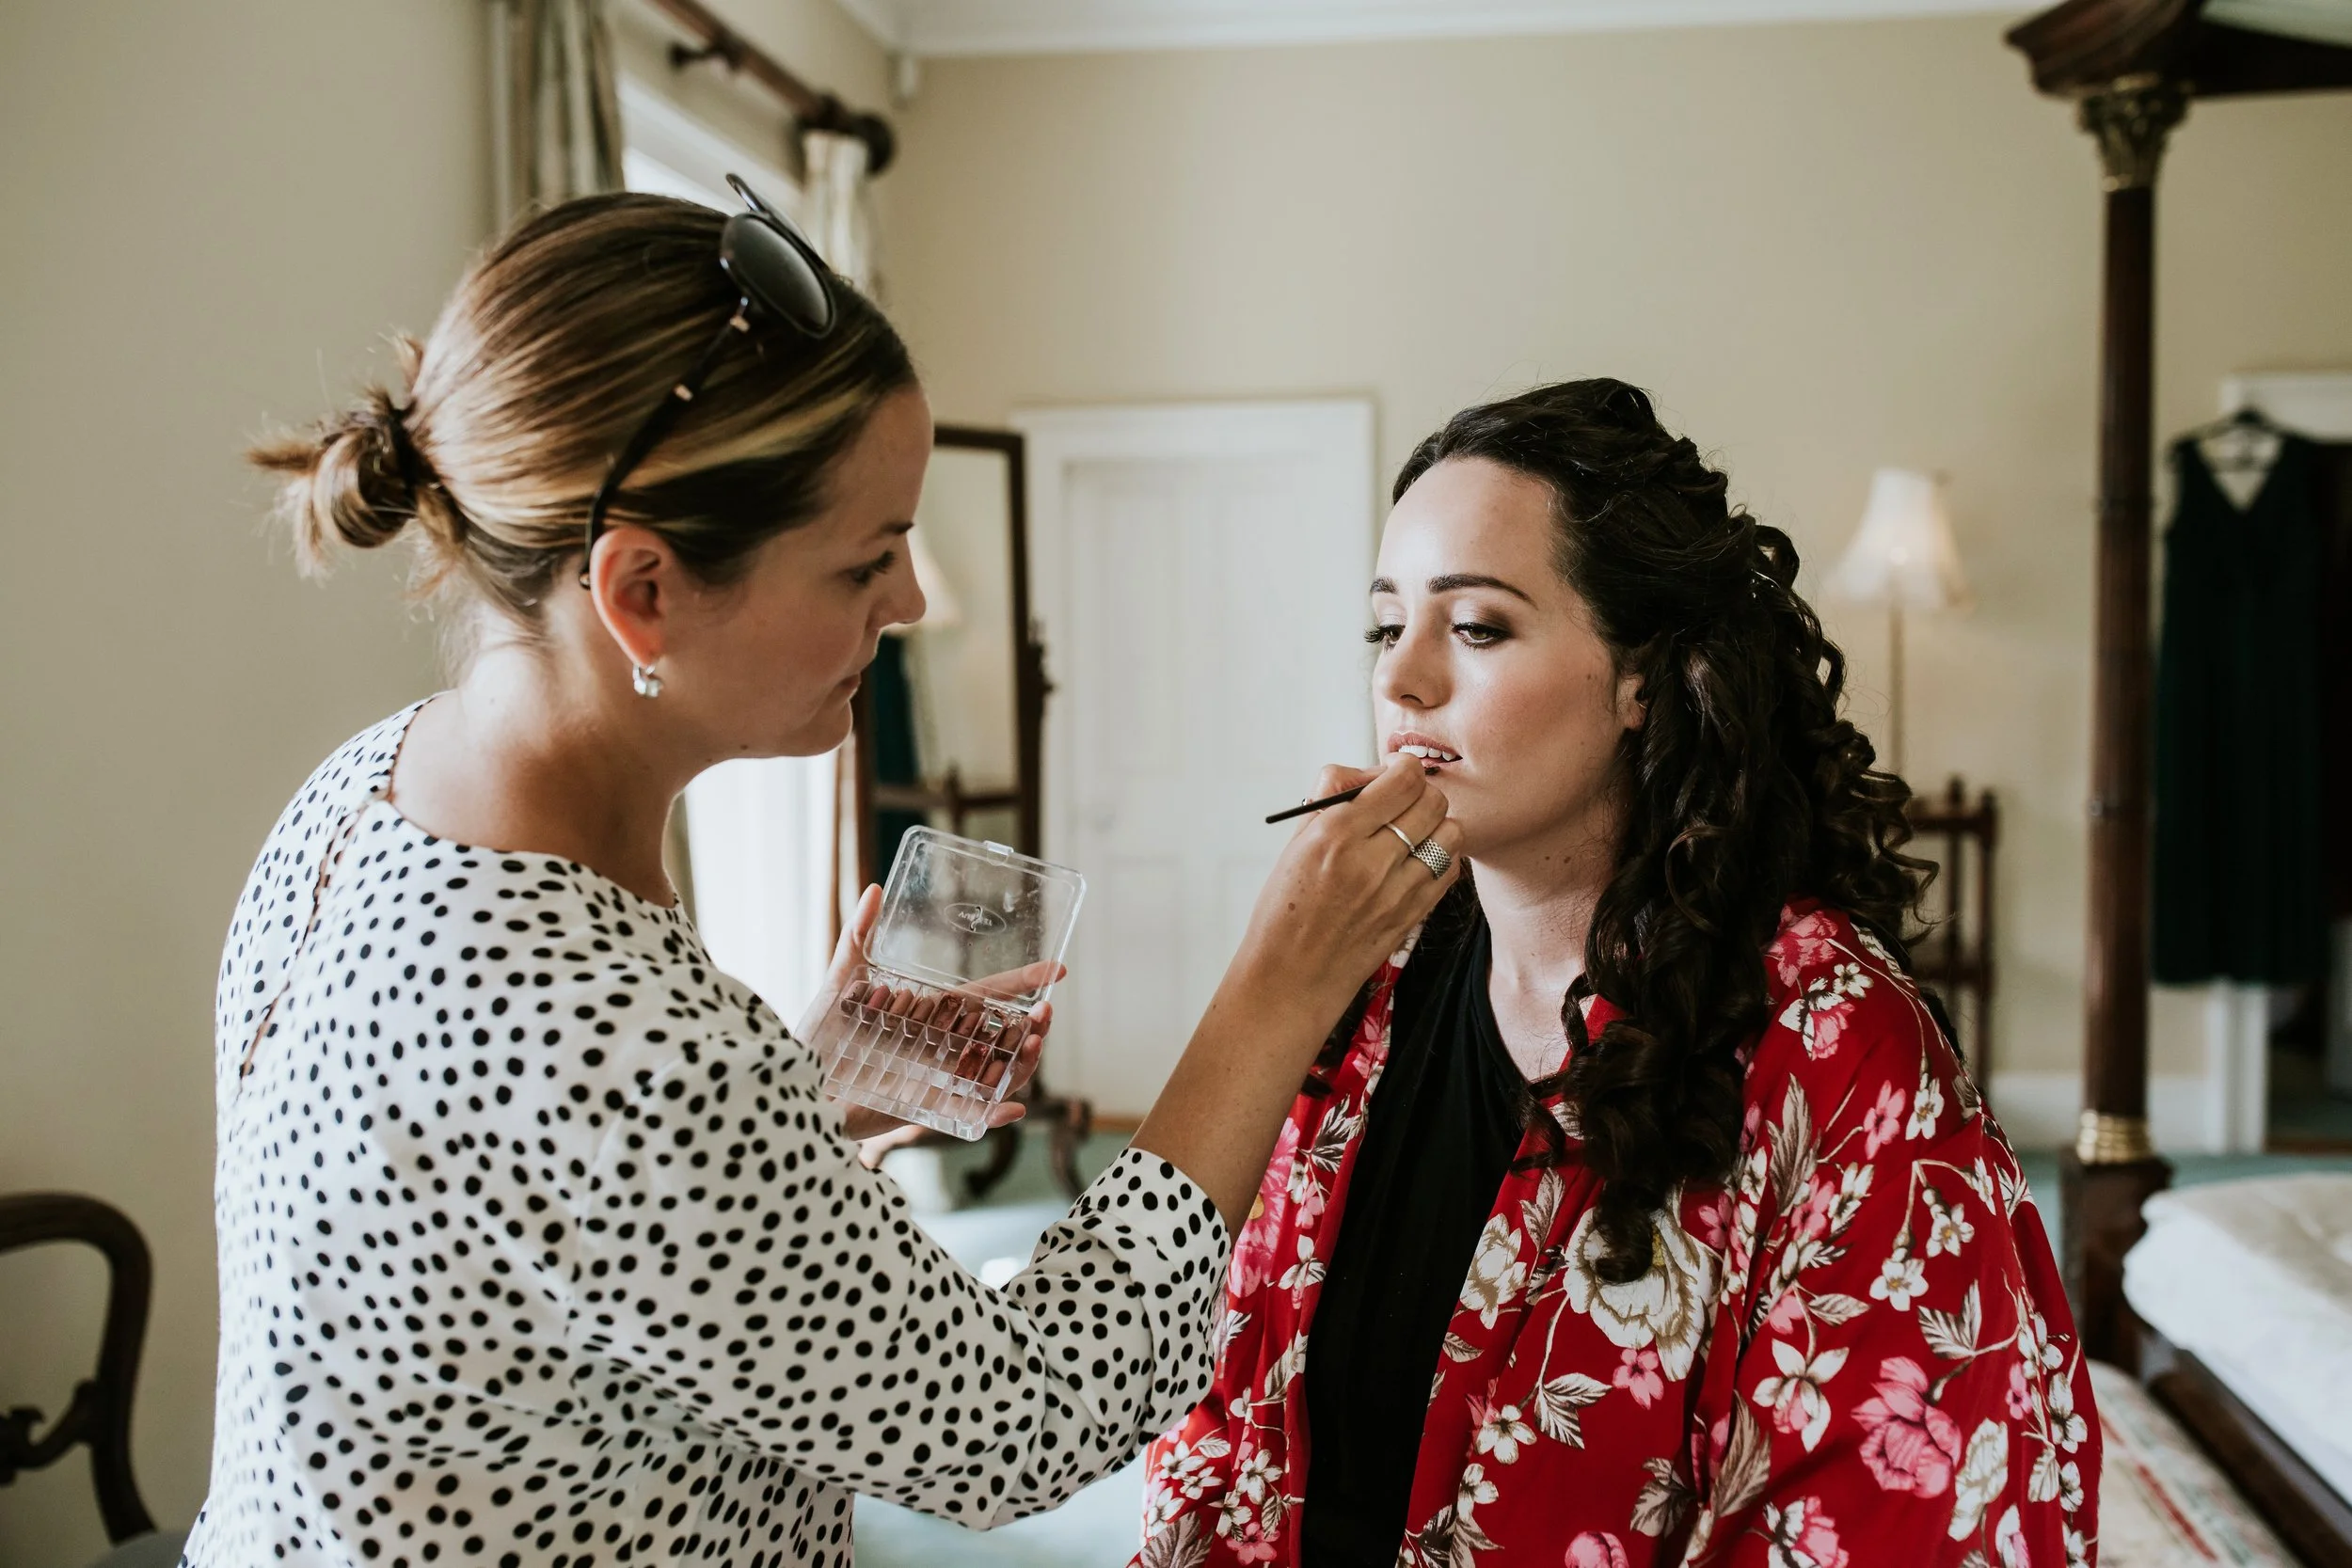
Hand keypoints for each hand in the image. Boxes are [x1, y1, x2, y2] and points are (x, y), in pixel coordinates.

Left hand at [820, 885, 1059, 1142]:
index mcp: (931, 1017)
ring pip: (996, 1075)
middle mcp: (942, 1048)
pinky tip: (1013, 1107)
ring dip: (1024, 1064)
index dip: (1021, 983)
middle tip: (1046, 1011)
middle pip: (1001, 1038)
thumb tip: (875, 888)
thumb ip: (859, 936)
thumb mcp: (841, 983)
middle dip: (1033, 1027)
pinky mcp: (925, 1112)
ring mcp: (938, 1081)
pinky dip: (994, 1117)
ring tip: (1035, 1042)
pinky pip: (968, 1118)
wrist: (796, 1083)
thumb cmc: (817, 1037)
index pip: (985, 998)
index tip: (1057, 969)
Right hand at [1228, 754, 1462, 1015]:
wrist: (1291, 978)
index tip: (1395, 774)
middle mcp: (1370, 859)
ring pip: (1450, 831)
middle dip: (1421, 793)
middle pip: (1432, 800)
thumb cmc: (1285, 910)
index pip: (1403, 778)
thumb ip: (1333, 799)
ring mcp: (1397, 890)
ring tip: (1412, 835)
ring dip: (1436, 825)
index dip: (1405, 769)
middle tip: (1403, 804)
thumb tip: (1370, 773)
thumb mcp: (1296, 844)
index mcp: (1334, 833)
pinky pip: (1451, 868)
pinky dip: (1441, 857)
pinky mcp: (1414, 914)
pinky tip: (1417, 862)